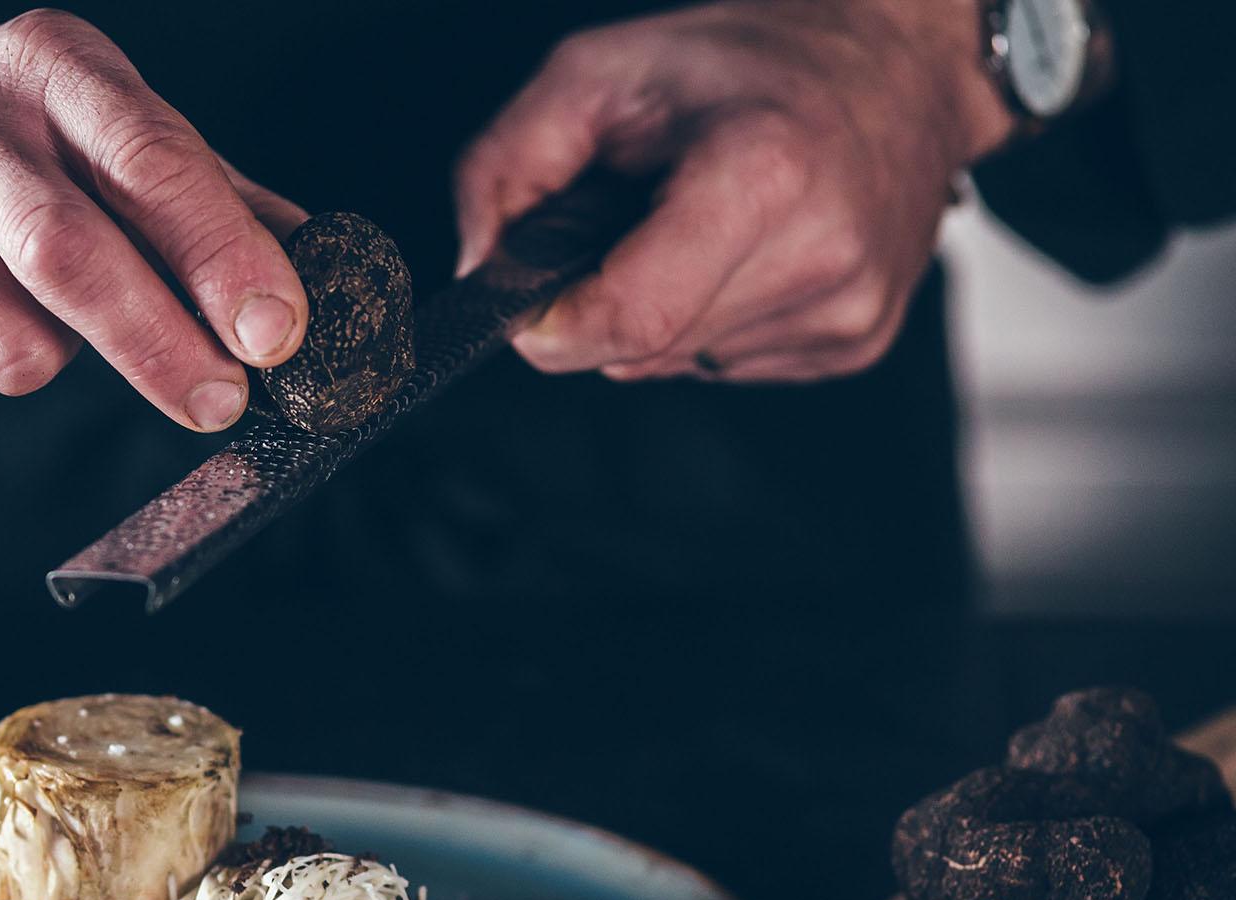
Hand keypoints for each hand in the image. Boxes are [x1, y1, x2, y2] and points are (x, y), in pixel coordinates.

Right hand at [0, 3, 307, 427]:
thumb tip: (331, 272)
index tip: (277, 333)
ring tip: (41, 308)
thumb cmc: (12, 129)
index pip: (148, 160)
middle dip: (161, 349)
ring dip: (58, 359)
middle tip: (220, 401)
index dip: (221, 255)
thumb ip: (214, 195)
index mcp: (49, 66)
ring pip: (10, 348)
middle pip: (68, 259)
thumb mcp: (109, 119)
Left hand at [453, 0, 1016, 382]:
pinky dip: (711, 319)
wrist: (896, 65)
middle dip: (607, 303)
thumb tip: (476, 270)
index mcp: (762, 175)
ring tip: (703, 225)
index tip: (533, 308)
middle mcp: (821, 253)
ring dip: (661, 310)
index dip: (558, 328)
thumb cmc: (746, 61)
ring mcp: (848, 310)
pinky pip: (728, 364)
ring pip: (679, 362)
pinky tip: (745, 254)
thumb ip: (506, 166)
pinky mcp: (856, 344)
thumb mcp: (598, 71)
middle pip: (643, 347)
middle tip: (635, 221)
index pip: (631, 317)